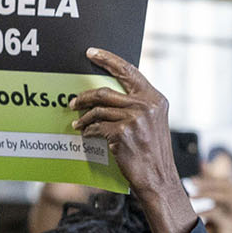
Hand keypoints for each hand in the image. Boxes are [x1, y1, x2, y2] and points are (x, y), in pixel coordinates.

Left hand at [71, 49, 196, 232]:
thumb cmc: (153, 155)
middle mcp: (146, 106)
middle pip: (105, 92)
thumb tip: (108, 97)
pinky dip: (88, 132)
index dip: (108, 59)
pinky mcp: (122, 134)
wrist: (158, 180)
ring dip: (83, 118)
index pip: (129, 71)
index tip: (91, 53)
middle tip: (72, 101)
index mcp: (155, 99)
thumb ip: (137, 106)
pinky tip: (86, 136)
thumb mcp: (153, 124)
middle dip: (84, 97)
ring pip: (97, 111)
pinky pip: (97, 128)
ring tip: (77, 124)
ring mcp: (134, 119)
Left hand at [191, 167, 231, 232]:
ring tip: (189, 195)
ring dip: (206, 193)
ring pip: (226, 197)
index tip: (191, 178)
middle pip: (229, 187)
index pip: (227, 184)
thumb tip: (194, 176)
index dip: (211, 178)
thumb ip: (200, 201)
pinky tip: (192, 214)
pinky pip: (219, 214)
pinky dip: (204, 211)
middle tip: (188, 184)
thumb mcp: (203, 219)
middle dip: (208, 183)